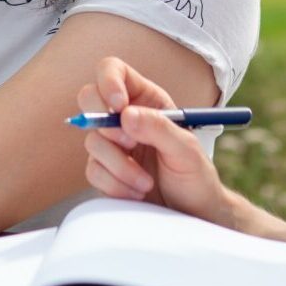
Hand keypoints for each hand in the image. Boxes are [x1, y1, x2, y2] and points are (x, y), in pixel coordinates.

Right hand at [78, 56, 235, 227]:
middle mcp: (125, 117)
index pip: (114, 70)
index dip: (108, 81)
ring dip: (119, 165)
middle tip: (130, 144)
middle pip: (89, 98)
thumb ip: (159, 128)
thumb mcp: (186, 150)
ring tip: (146, 182)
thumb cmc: (196, 176)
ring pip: (92, 140)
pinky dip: (115, 184)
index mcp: (147, 99)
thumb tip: (125, 115)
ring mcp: (112, 143)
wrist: (192, 214)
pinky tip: (137, 192)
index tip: (118, 105)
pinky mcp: (104, 169)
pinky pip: (93, 170)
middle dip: (106, 124)